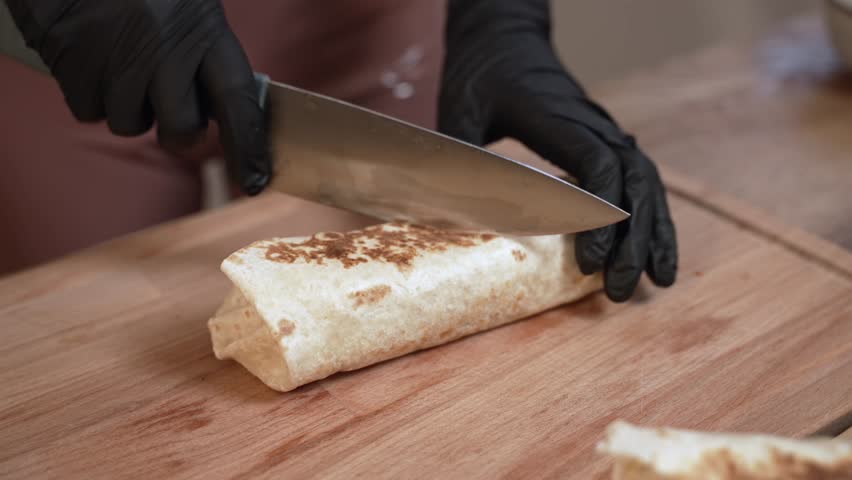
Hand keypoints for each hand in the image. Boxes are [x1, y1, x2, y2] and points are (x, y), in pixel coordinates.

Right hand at [5, 0, 269, 193]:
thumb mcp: (191, 3)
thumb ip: (207, 52)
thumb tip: (221, 107)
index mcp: (204, 30)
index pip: (238, 103)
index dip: (248, 147)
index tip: (253, 180)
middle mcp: (165, 50)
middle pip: (181, 131)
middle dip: (178, 132)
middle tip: (169, 109)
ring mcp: (116, 59)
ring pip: (128, 124)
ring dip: (128, 105)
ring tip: (123, 62)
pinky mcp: (72, 61)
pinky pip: (88, 110)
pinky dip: (90, 94)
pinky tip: (93, 59)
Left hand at [439, 0, 676, 301]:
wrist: (504, 37)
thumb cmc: (481, 73)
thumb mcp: (460, 108)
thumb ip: (459, 155)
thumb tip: (451, 211)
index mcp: (558, 117)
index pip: (598, 166)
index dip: (598, 217)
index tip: (587, 260)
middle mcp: (592, 125)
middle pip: (633, 184)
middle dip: (632, 241)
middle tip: (616, 289)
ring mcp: (604, 132)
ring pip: (646, 185)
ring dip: (653, 235)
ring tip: (654, 283)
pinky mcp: (604, 142)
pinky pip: (640, 182)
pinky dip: (652, 219)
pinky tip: (653, 255)